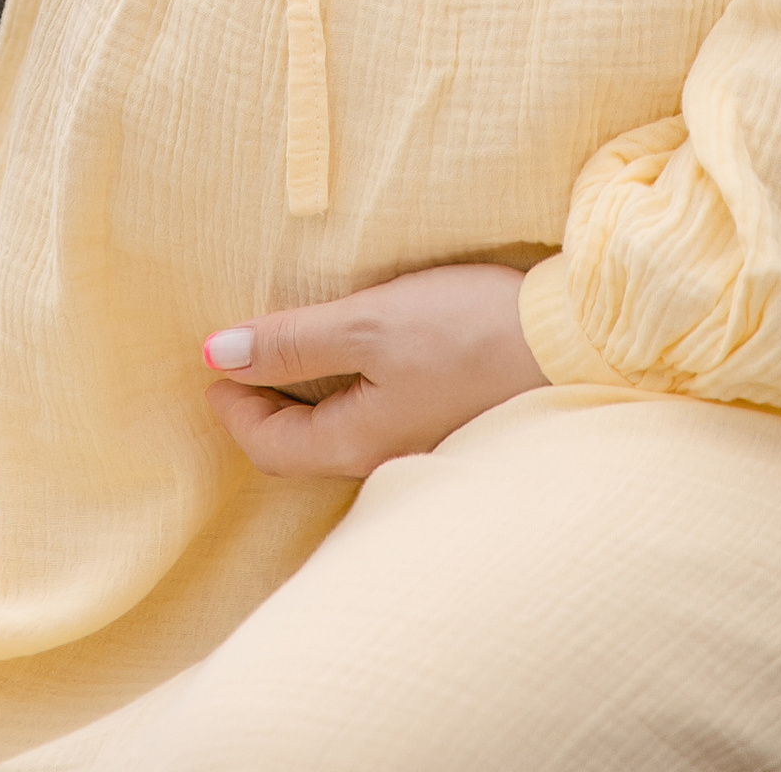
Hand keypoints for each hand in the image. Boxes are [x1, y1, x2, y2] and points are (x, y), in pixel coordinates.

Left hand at [203, 265, 545, 477]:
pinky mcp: (442, 417)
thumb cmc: (466, 331)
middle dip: (261, 406)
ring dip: (302, 395)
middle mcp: (380, 456)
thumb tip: (217, 354)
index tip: (211, 362)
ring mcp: (415, 440)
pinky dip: (342, 390)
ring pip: (336, 430)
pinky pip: (372, 417)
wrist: (569, 343)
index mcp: (354, 442)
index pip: (268, 444)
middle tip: (237, 358)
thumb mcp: (369, 324)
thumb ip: (293, 341)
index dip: (231, 405)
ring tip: (285, 349)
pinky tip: (350, 356)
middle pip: (299, 445)